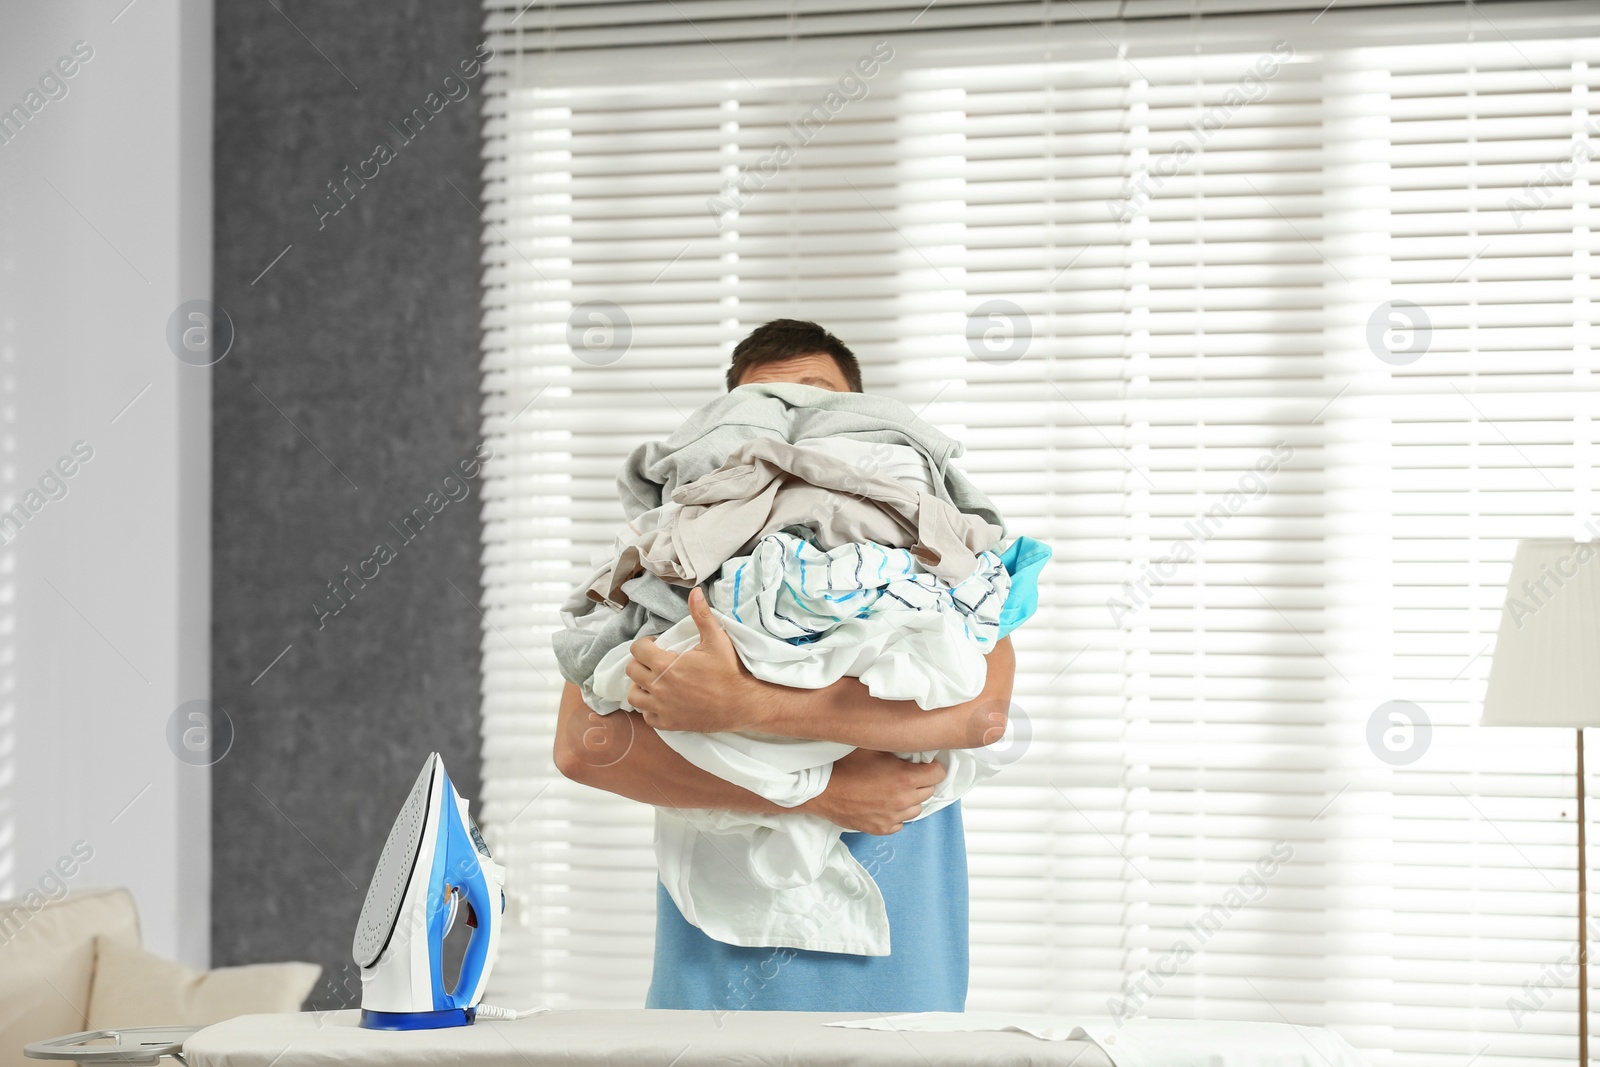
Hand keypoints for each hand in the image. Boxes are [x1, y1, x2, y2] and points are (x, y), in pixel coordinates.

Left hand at [625, 587, 767, 732]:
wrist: (742, 704)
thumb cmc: (729, 671)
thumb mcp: (716, 639)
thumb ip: (701, 615)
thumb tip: (695, 592)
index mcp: (665, 665)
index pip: (637, 650)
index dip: (645, 644)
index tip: (656, 645)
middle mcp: (658, 687)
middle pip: (631, 671)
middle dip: (640, 663)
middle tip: (655, 661)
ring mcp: (662, 708)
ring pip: (634, 696)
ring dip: (640, 687)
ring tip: (654, 681)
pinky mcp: (669, 723)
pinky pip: (647, 717)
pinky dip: (650, 709)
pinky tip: (662, 701)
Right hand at [798, 749, 946, 834]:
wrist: (821, 790)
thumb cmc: (845, 765)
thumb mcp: (873, 746)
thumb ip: (898, 747)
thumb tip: (912, 742)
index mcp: (905, 778)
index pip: (938, 774)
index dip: (932, 767)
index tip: (924, 764)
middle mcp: (903, 800)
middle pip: (929, 791)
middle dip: (921, 781)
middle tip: (906, 774)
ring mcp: (893, 817)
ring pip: (916, 809)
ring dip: (910, 799)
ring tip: (894, 789)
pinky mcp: (881, 828)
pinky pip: (899, 823)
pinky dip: (896, 814)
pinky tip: (884, 804)